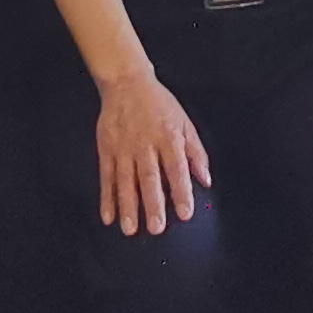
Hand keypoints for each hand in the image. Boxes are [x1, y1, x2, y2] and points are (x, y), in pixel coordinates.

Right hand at [96, 70, 212, 233]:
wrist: (126, 83)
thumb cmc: (159, 104)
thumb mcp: (185, 122)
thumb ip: (196, 153)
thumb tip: (205, 180)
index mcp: (168, 137)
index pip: (176, 168)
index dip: (181, 191)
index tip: (185, 213)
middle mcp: (145, 144)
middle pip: (149, 177)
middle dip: (153, 204)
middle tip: (156, 228)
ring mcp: (123, 148)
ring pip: (125, 181)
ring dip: (127, 206)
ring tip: (130, 229)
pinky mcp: (106, 149)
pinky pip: (106, 177)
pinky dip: (106, 197)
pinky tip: (108, 216)